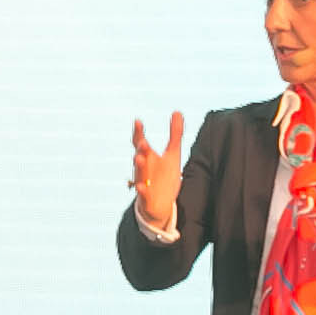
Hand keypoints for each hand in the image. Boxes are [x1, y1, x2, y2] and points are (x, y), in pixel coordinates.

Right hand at [129, 111, 185, 231]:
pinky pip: (142, 194)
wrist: (160, 203)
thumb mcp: (173, 154)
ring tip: (138, 158)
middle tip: (143, 141)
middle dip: (140, 149)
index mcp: (148, 156)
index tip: (138, 121)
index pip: (140, 142)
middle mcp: (143, 168)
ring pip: (138, 173)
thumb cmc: (164, 175)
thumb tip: (177, 111)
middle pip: (138, 156)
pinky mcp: (146, 197)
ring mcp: (143, 182)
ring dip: (138, 165)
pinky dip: (141, 190)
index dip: (138, 132)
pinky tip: (140, 186)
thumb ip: (175, 134)